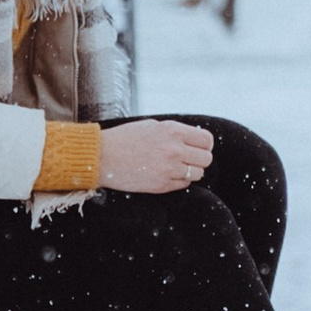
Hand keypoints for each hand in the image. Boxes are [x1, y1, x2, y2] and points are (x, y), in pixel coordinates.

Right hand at [98, 117, 214, 194]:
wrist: (103, 157)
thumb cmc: (125, 138)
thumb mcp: (153, 126)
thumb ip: (174, 132)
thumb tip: (193, 139)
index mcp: (173, 131)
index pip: (207, 140)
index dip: (205, 145)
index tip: (200, 147)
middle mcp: (175, 149)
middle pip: (206, 158)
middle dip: (200, 159)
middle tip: (189, 159)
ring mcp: (169, 169)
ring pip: (198, 173)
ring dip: (191, 171)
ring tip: (177, 167)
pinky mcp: (162, 185)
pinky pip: (184, 184)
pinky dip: (180, 181)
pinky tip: (167, 174)